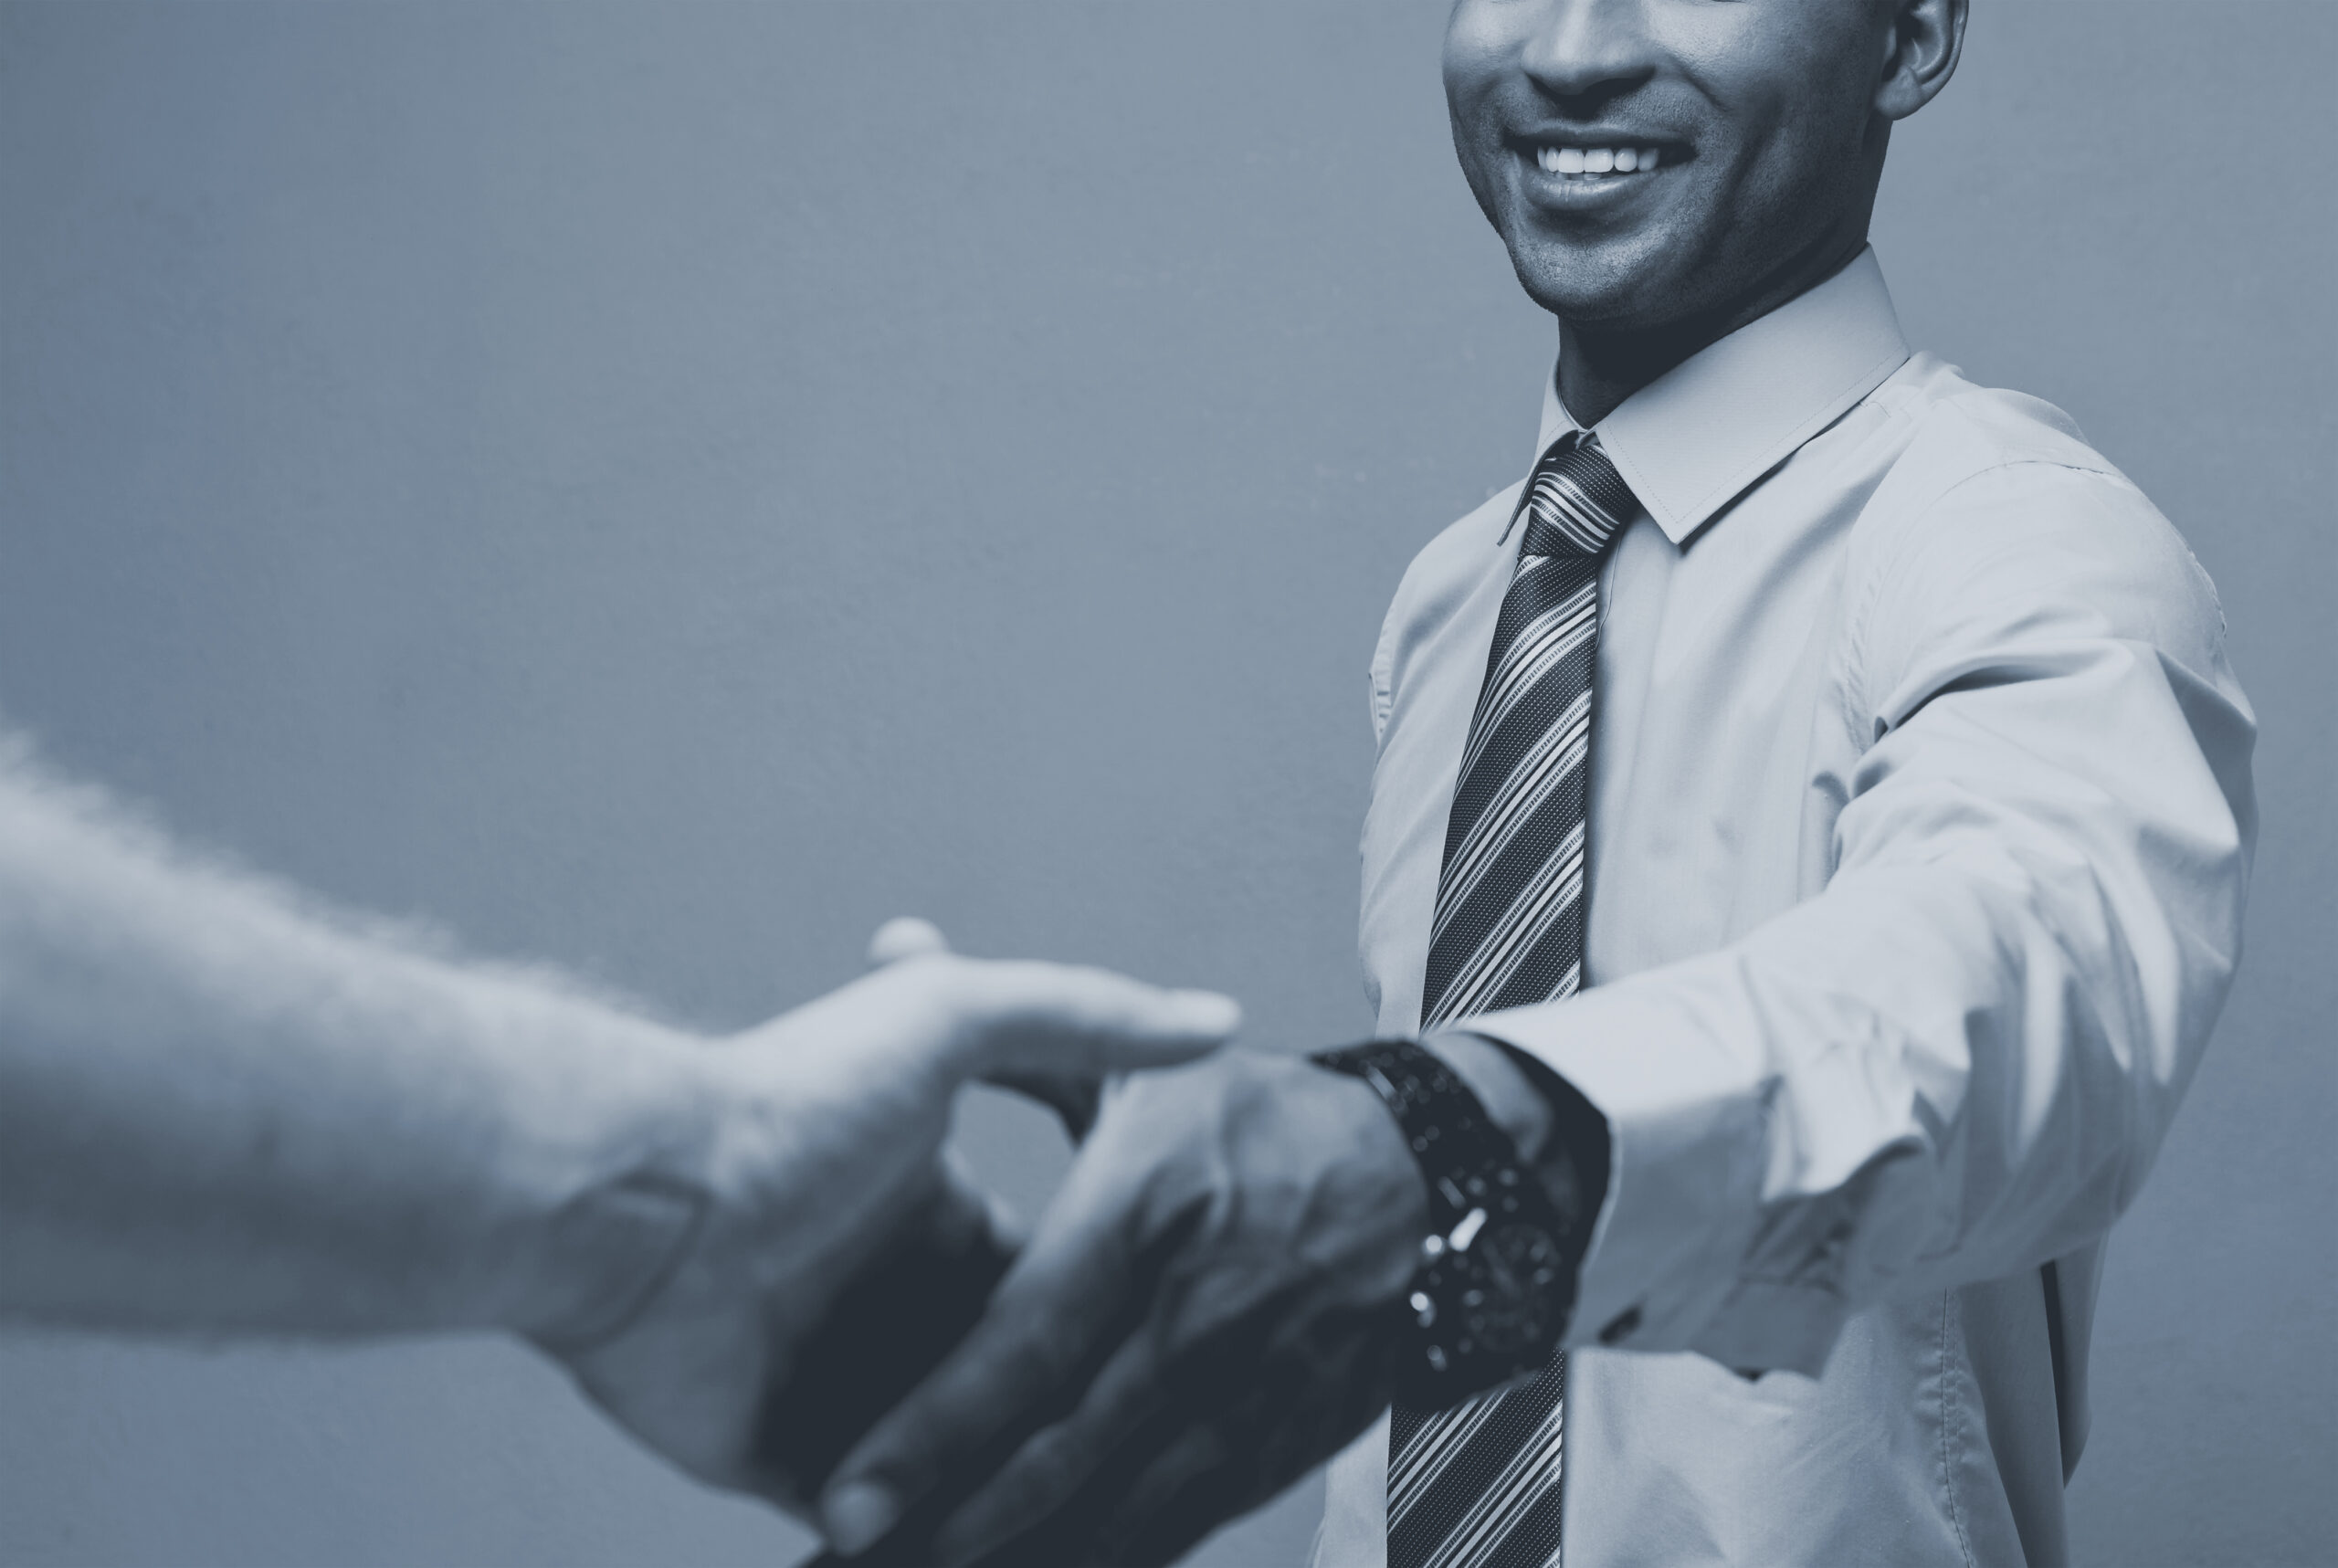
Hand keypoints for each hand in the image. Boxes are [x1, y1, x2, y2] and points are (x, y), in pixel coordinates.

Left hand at [546, 920, 1240, 1510]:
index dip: (1126, 1317)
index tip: (1200, 1333)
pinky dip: (930, 1544)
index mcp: (945, 1218)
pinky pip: (882, 1530)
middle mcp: (902, 1306)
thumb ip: (1078, 1012)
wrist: (636, 1191)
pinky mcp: (792, 1466)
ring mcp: (847, 1391)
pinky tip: (997, 1552)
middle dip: (1077, 1427)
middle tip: (1160, 1453)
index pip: (1062, 1288)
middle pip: (1017, 1390)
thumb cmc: (795, 1097)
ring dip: (1013, 1503)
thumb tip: (1214, 1019)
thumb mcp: (950, 1023)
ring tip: (1095, 1526)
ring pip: (962, 1473)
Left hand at [818, 1048, 1432, 1566]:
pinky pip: (1179, 1526)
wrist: (1436, 1175)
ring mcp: (1245, 1391)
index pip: (1021, 1344)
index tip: (845, 1496)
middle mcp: (1195, 1315)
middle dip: (950, 1530)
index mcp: (1146, 1212)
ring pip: (1116, 1511)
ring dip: (1019, 1560)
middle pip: (1058, 1454)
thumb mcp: (1147, 1069)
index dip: (931, 1432)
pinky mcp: (1280, 1445)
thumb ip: (1017, 1018)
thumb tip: (893, 937)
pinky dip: (1105, 1558)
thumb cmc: (1260, 1119)